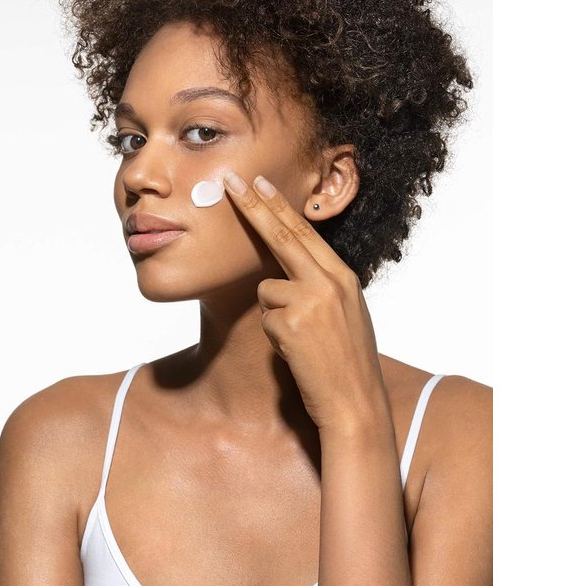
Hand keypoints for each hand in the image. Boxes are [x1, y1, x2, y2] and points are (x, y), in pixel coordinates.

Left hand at [222, 170, 387, 432]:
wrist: (355, 403)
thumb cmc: (347, 362)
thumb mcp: (346, 313)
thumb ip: (322, 286)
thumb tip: (290, 270)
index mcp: (344, 277)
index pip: (305, 233)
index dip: (279, 207)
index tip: (260, 184)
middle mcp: (330, 281)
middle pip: (283, 236)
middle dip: (254, 207)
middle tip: (230, 182)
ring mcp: (312, 300)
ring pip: (267, 289)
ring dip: (275, 315)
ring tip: (302, 341)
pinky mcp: (292, 321)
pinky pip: (266, 317)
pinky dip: (275, 335)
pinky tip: (297, 352)